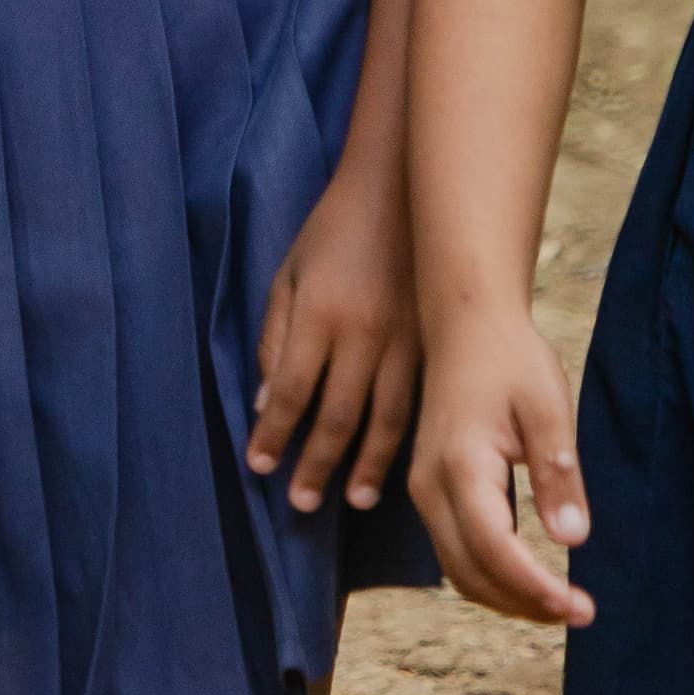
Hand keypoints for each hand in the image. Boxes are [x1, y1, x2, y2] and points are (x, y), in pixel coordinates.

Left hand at [249, 158, 420, 513]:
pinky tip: (398, 462)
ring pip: (386, 419)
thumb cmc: (333, 232)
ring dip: (366, 465)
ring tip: (352, 501)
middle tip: (301, 504)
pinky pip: (418, 401)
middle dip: (316, 465)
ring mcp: (405, 340)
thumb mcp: (288, 275)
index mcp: (319, 314)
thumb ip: (276, 340)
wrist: (399, 191)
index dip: (274, 435)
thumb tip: (268, 405)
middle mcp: (363, 334)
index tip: (259, 467)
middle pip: (337, 416)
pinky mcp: (434, 342)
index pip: (292, 392)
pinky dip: (406, 438)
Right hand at [408, 303, 593, 626]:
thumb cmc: (511, 358)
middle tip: (580, 613)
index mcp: (460, 465)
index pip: (494, 549)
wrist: (466, 322)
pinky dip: (491, 576)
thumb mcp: (548, 406)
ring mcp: (423, 490)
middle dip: (524, 605)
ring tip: (560, 604)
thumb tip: (572, 539)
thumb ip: (558, 472)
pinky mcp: (429, 490)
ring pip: (458, 570)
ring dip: (507, 597)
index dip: (535, 588)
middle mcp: (430, 486)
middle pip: (470, 573)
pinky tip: (531, 577)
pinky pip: (455, 552)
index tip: (579, 606)